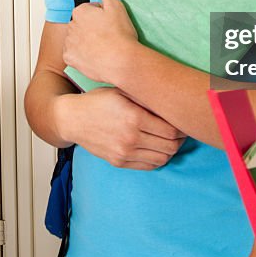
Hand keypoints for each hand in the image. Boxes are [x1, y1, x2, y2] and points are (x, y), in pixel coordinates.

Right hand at [56, 87, 185, 169]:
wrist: (73, 119)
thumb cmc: (98, 100)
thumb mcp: (122, 90)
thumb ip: (146, 97)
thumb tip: (171, 102)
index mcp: (134, 118)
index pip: (171, 130)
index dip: (182, 127)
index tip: (182, 120)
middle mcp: (131, 138)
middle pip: (170, 146)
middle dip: (180, 139)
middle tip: (181, 131)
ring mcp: (124, 153)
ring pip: (162, 158)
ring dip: (171, 150)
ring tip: (170, 140)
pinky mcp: (119, 162)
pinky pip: (149, 166)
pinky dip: (158, 159)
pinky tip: (157, 148)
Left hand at [63, 0, 138, 84]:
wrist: (122, 61)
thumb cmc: (120, 34)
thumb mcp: (114, 4)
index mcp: (80, 11)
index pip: (89, 11)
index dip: (102, 17)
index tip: (111, 25)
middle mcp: (71, 26)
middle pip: (82, 26)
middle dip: (92, 29)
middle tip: (108, 36)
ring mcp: (69, 43)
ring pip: (78, 40)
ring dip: (87, 43)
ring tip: (104, 48)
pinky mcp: (70, 59)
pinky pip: (74, 56)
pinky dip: (82, 57)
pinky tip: (95, 57)